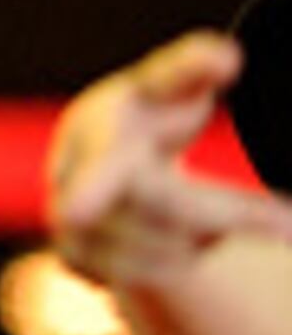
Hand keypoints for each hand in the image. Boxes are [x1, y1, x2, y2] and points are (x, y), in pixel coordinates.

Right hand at [50, 31, 291, 290]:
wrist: (106, 156)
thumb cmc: (146, 113)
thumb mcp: (169, 84)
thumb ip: (193, 67)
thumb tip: (227, 57)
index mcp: (89, 132)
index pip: (100, 164)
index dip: (92, 188)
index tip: (78, 214)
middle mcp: (66, 186)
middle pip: (162, 211)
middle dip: (230, 214)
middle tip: (291, 223)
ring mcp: (68, 229)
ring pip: (161, 254)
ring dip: (206, 235)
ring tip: (217, 210)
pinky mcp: (79, 265)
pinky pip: (151, 278)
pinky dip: (183, 259)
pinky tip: (188, 235)